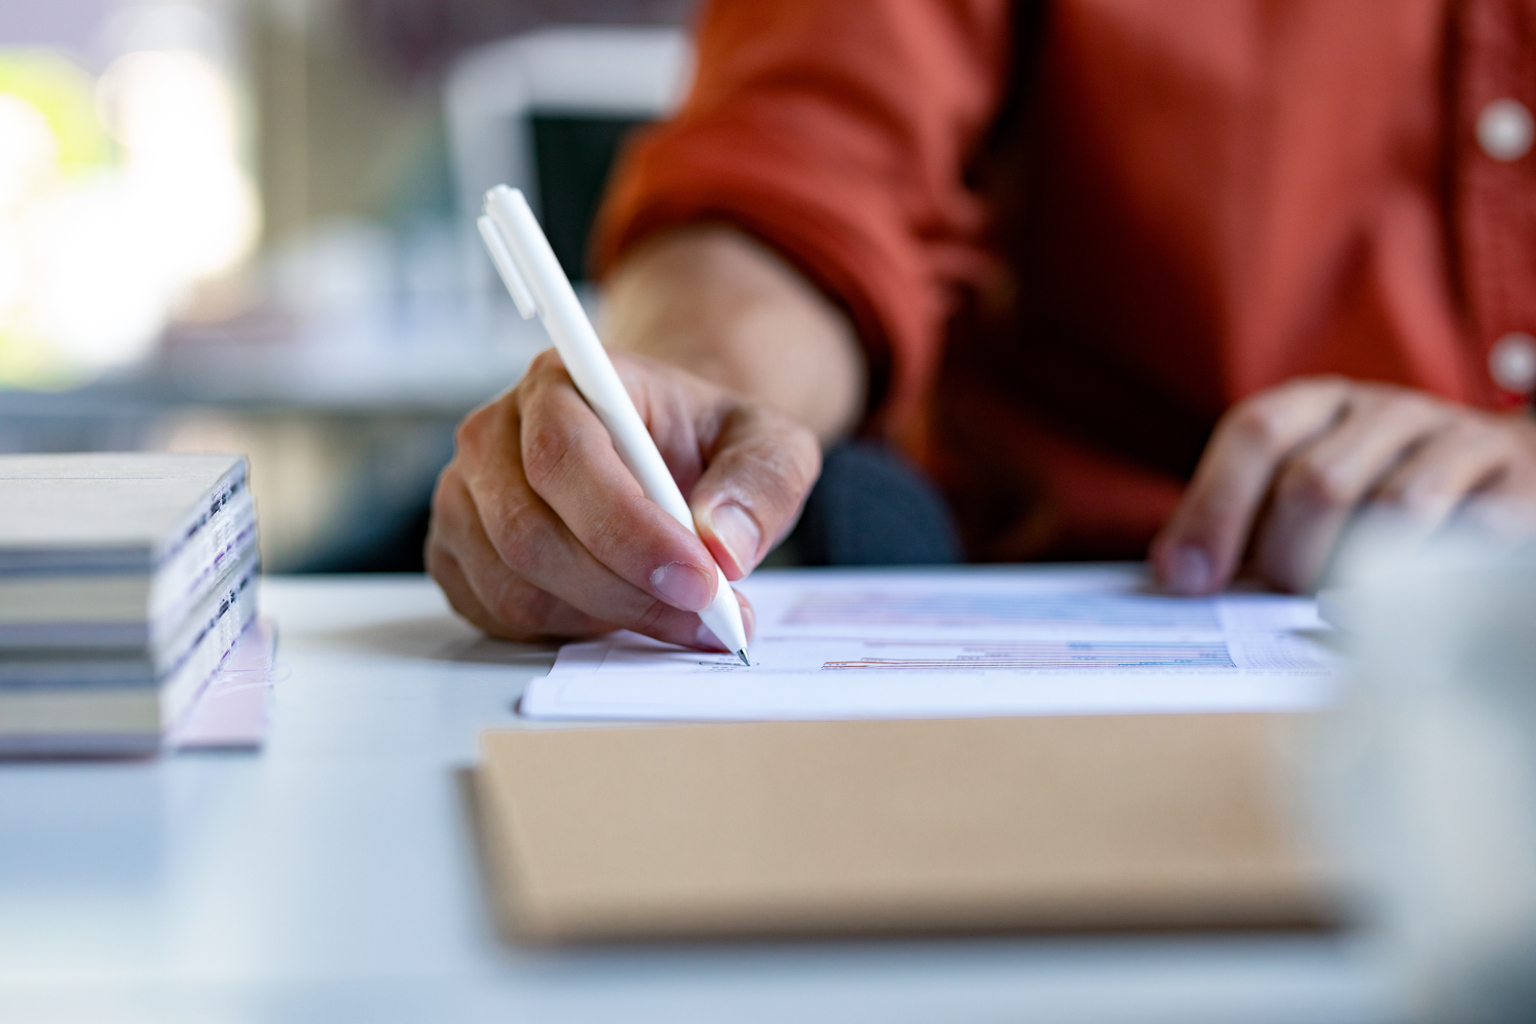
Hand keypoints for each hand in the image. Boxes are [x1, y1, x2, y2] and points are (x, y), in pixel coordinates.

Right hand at [427, 348, 819, 646]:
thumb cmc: (703, 442)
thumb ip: (762, 482)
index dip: (630, 530)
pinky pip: (497, 616)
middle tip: (710, 617)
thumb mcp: (767, 442)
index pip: (565, 457)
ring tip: (680, 616)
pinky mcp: (458, 556)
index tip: (702, 580)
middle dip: (628, 591)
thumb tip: (724, 545)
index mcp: (559, 380)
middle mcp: (492, 435)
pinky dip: (570, 632)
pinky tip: (625, 615)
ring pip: (515, 588)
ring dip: (607, 620)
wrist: (664, 455)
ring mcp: (464, 499)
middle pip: (531, 535)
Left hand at [1151, 377, 1535, 593]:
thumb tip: (1178, 577)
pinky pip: (1476, 535)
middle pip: (1319, 482)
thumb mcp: (1293, 494)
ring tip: (1350, 601)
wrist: (1497, 470)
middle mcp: (1385, 409)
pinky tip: (1420, 594)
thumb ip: (1237, 525)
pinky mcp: (1518, 481)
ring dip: (1362, 575)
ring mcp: (1457, 439)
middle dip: (1291, 559)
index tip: (1187, 581)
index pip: (1256, 434)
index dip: (1215, 509)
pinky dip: (1438, 576)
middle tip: (1289, 596)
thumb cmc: (1370, 495)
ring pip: (1398, 510)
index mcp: (1317, 403)